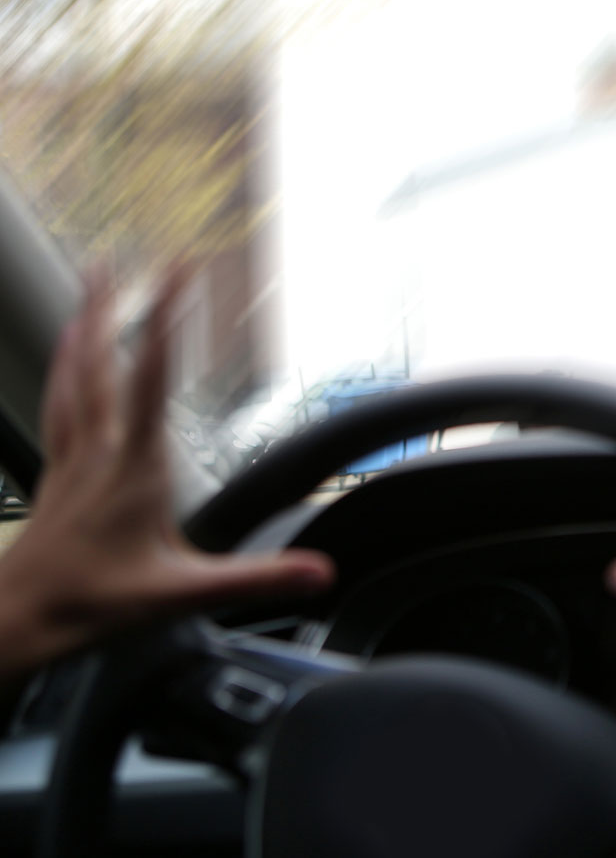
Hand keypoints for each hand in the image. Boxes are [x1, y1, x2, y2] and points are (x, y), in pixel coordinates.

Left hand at [0, 266, 333, 678]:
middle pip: (102, 362)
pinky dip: (62, 375)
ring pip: (73, 380)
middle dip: (111, 307)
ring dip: (82, 331)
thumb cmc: (89, 606)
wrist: (13, 622)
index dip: (167, 317)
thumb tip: (318, 570)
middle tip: (111, 260)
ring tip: (87, 295)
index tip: (178, 271)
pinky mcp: (54, 477)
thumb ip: (256, 578)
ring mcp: (72, 462)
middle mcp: (100, 452)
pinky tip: (64, 365)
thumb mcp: (183, 595)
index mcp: (136, 467)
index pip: (153, 373)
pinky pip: (59, 409)